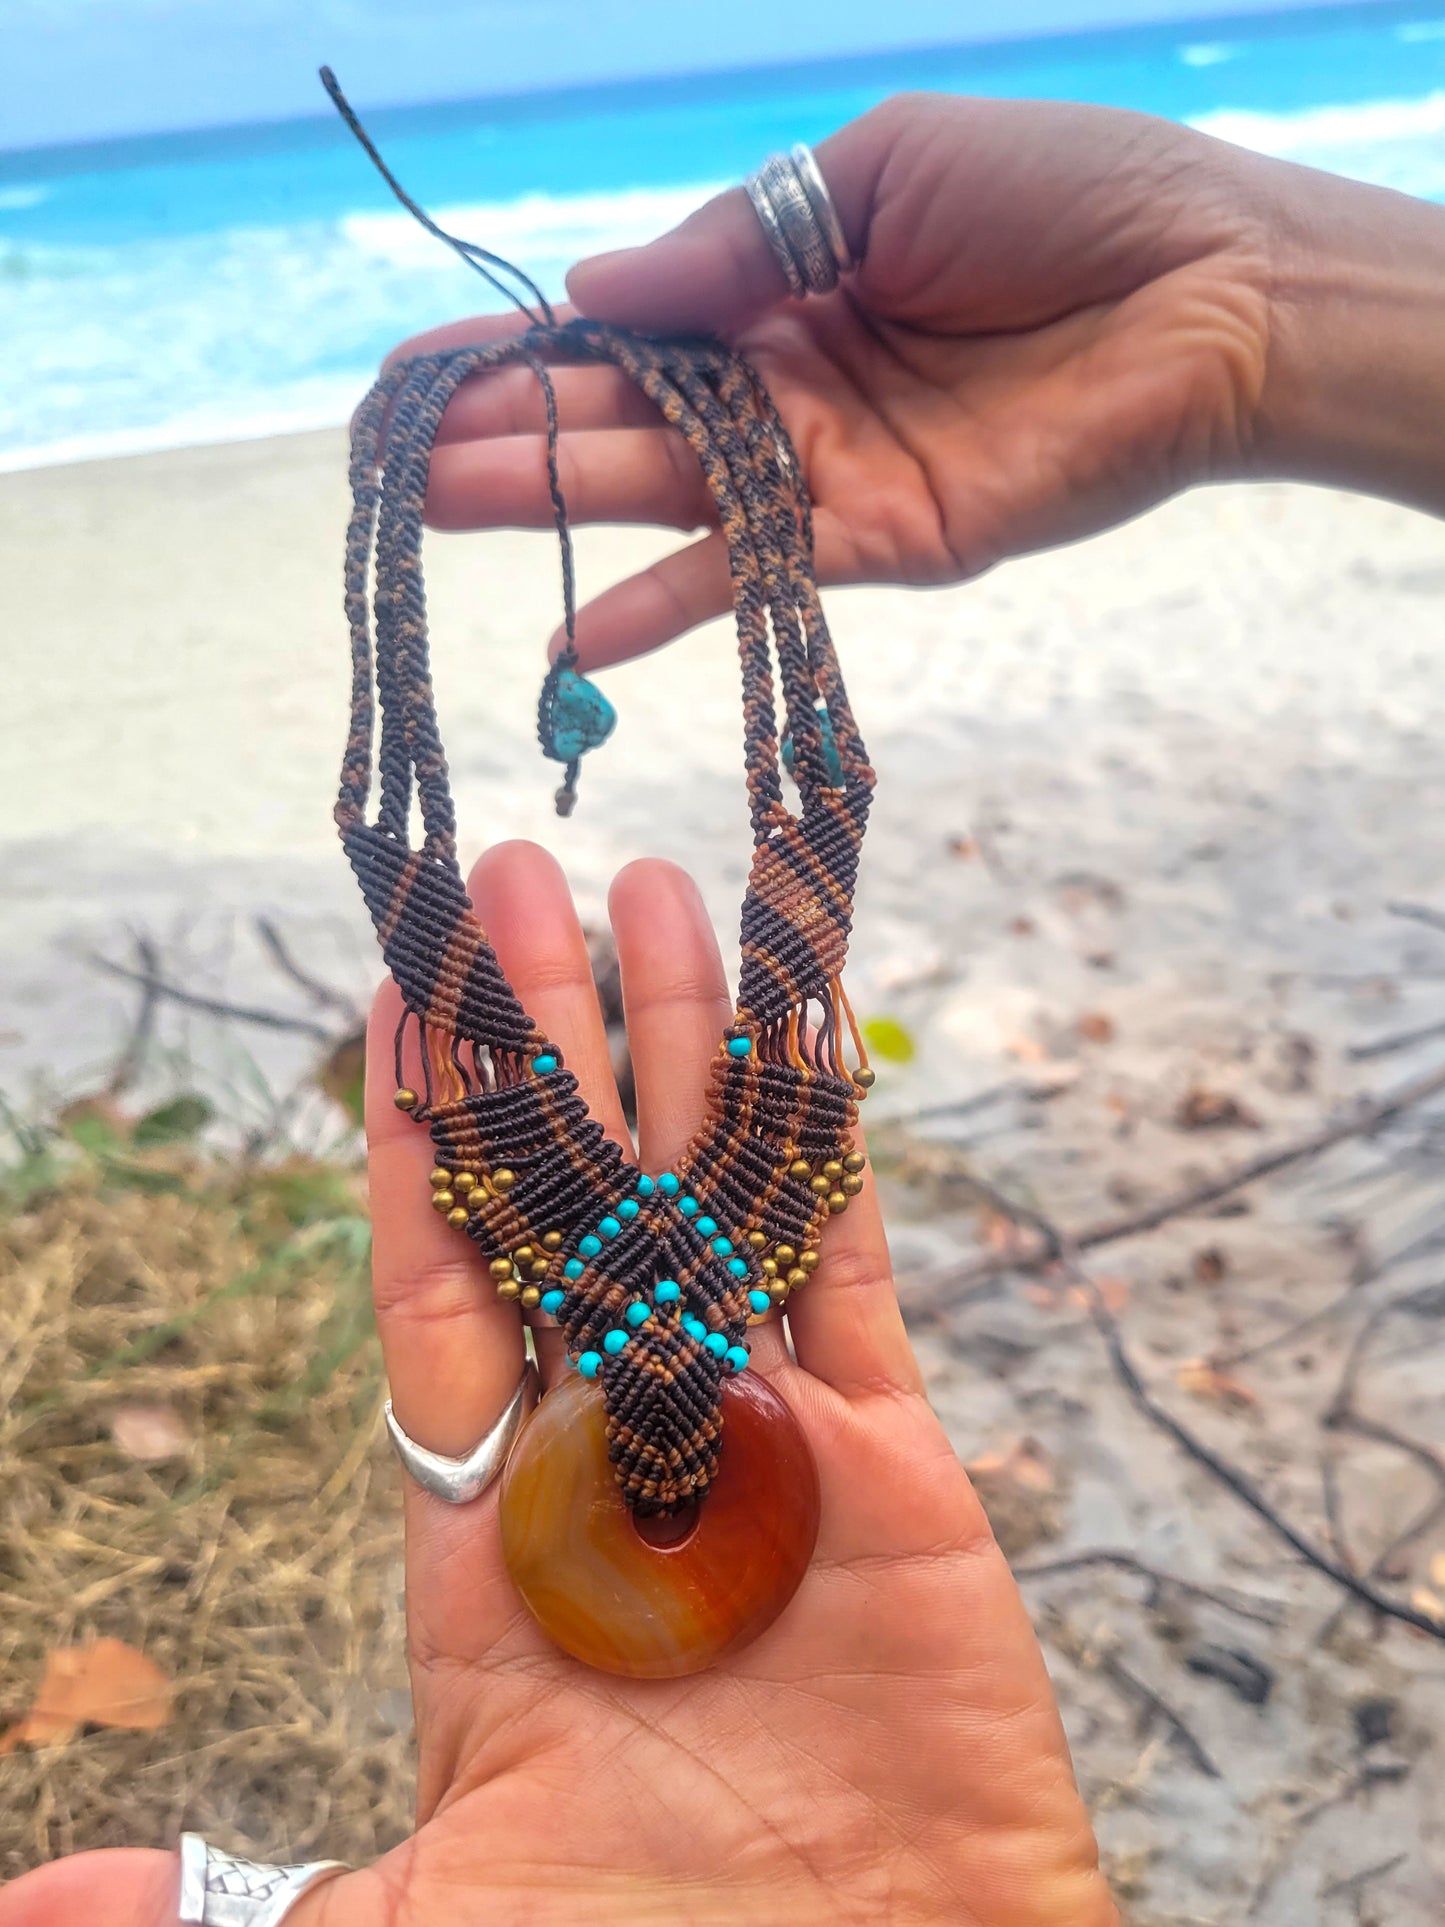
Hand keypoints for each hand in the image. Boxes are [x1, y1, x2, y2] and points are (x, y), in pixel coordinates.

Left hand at [3, 844, 1116, 1924]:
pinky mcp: (888, 1460)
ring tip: (646, 891)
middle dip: (542, 1038)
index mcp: (492, 1537)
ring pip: (703, 1192)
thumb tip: (36, 1899)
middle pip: (568, 1199)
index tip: (394, 1003)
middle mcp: (620, 1454)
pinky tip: (796, 1027)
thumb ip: (230, 1897)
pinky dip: (822, 1143)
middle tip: (513, 881)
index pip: (437, 1286)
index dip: (416, 1144)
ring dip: (676, 1042)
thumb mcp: (419, 1926)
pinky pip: (844, 1265)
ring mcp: (758, 1440)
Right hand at [389, 93, 1444, 672]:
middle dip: (506, 432)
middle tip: (396, 458)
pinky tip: (569, 634)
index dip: (521, 346)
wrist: (1205, 288)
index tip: (416, 368)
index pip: (621, 326)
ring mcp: (820, 471)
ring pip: (660, 490)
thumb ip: (730, 241)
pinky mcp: (871, 544)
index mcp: (777, 281)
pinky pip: (746, 579)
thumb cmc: (1058, 195)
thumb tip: (586, 291)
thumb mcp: (872, 170)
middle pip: (620, 414)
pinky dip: (661, 610)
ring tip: (432, 507)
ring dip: (547, 501)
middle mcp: (782, 384)